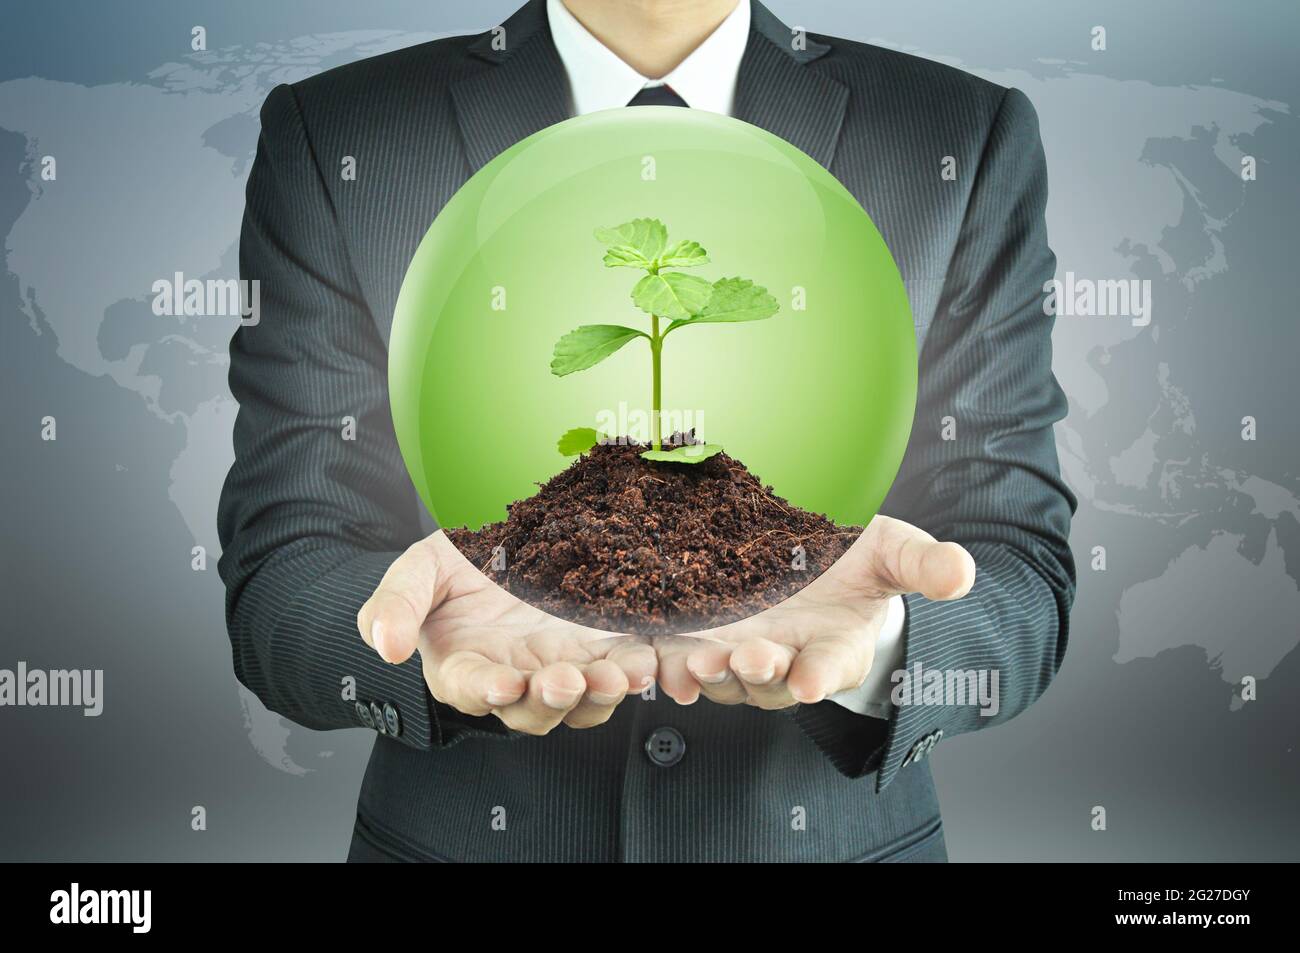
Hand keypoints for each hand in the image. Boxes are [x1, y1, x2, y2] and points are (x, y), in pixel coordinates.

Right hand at [358, 531, 655, 733]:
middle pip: (534, 710)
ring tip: (622, 673)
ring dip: (603, 693)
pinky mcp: (602, 650)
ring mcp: (562, 667)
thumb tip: (385, 644)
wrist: (506, 541)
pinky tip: (654, 659)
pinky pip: (624, 670)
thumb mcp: (421, 570)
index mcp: (465, 666)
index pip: (470, 688)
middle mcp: (516, 678)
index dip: (486, 691)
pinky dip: (640, 670)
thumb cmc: (457, 565)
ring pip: (584, 702)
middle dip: (552, 699)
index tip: (502, 684)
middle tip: (567, 680)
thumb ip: (396, 603)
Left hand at [653, 515, 975, 708]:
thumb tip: (963, 573)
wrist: (813, 556)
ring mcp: (743, 653)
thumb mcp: (895, 553)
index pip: (832, 668)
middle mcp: (789, 661)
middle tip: (747, 660)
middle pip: (771, 681)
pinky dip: (671, 665)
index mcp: (837, 648)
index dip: (821, 674)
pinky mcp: (706, 639)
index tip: (808, 679)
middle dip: (760, 674)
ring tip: (699, 661)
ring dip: (712, 675)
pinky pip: (684, 661)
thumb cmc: (860, 562)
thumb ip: (924, 565)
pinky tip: (657, 661)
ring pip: (725, 678)